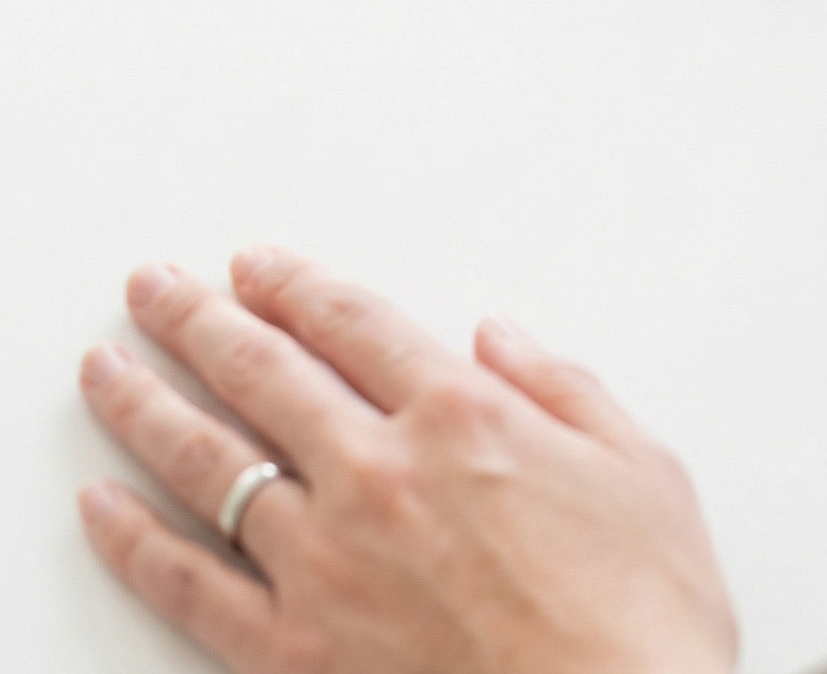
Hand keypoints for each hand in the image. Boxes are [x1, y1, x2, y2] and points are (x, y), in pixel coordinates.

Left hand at [78, 251, 736, 673]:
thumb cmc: (641, 626)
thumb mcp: (644, 471)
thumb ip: (565, 388)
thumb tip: (505, 339)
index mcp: (463, 416)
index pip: (351, 323)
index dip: (295, 286)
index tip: (258, 268)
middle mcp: (379, 474)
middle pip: (262, 370)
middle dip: (198, 317)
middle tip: (155, 287)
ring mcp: (326, 565)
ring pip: (207, 461)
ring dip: (145, 403)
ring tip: (106, 368)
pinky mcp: (294, 654)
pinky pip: (189, 586)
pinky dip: (136, 540)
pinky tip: (105, 507)